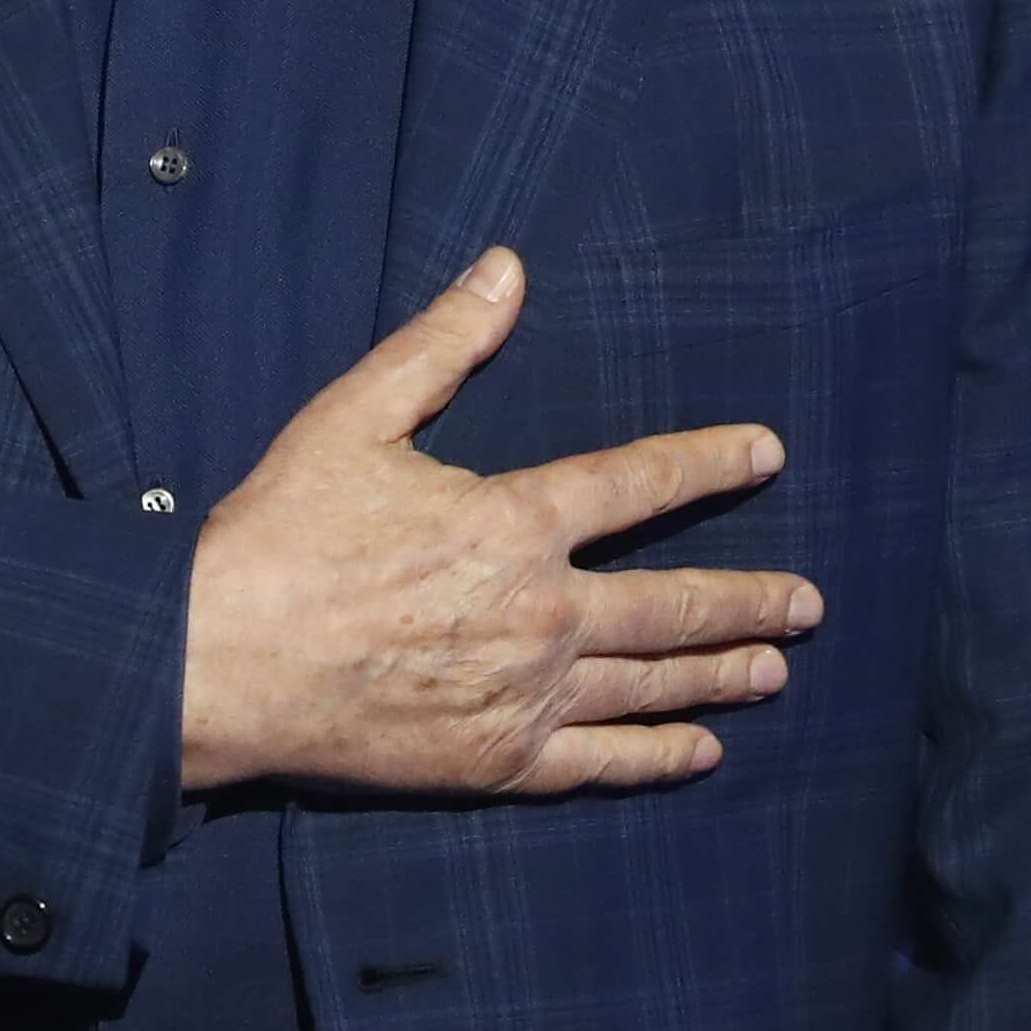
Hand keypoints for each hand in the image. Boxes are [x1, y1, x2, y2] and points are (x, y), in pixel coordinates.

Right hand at [179, 245, 816, 796]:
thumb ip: (442, 344)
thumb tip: (507, 268)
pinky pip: (601, 762)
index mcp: (513, 522)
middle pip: (674, 605)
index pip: (638, 484)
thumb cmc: (281, 533)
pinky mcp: (497, 761)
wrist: (219, 661)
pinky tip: (700, 752)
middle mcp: (540, 613)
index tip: (767, 453)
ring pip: (651, 684)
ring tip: (776, 667)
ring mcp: (526, 696)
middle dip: (750, 598)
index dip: (709, 463)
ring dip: (722, 672)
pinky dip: (658, 756)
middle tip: (810, 602)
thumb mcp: (355, 415)